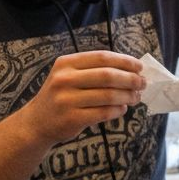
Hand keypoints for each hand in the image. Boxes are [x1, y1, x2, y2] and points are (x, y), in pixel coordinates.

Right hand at [18, 51, 144, 143]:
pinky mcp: (72, 118)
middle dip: (130, 79)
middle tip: (142, 83)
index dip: (125, 61)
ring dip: (128, 96)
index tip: (139, 67)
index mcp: (66, 63)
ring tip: (136, 97)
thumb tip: (132, 70)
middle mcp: (64, 79)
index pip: (102, 57)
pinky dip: (118, 110)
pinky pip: (104, 112)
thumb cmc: (61, 96)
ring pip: (108, 95)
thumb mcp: (68, 76)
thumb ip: (94, 70)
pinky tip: (122, 108)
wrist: (36, 122)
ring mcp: (66, 99)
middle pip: (108, 76)